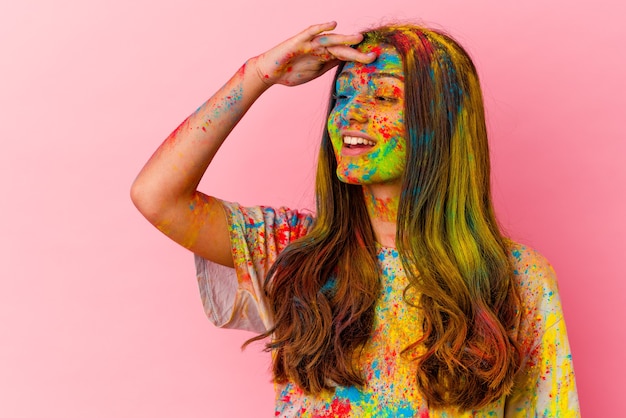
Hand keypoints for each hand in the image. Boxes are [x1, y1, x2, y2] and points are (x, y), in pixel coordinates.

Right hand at [249, 22, 375, 86]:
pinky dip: (321, 27)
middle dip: (357, 51)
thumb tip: (347, 61)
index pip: (345, 55)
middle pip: (342, 47)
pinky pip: (311, 32)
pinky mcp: (298, 41)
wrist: (270, 73)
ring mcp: (309, 43)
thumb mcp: (316, 72)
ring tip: (358, 38)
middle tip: (373, 55)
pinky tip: (333, 24)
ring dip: (344, 38)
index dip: (359, 58)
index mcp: (325, 56)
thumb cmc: (291, 72)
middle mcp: (319, 47)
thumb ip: (330, 64)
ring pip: (330, 39)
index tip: (374, 61)